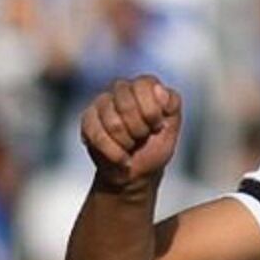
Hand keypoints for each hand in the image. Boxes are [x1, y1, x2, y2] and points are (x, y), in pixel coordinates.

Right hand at [79, 76, 183, 191]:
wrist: (136, 173)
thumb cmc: (155, 147)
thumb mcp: (172, 128)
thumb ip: (172, 105)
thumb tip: (160, 90)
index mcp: (144, 86)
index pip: (144, 85)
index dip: (152, 112)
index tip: (157, 126)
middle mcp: (121, 88)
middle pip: (126, 104)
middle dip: (139, 130)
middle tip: (142, 138)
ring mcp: (102, 103)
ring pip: (112, 123)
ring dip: (126, 143)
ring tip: (130, 147)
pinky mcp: (88, 119)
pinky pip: (97, 136)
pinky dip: (114, 153)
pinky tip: (120, 157)